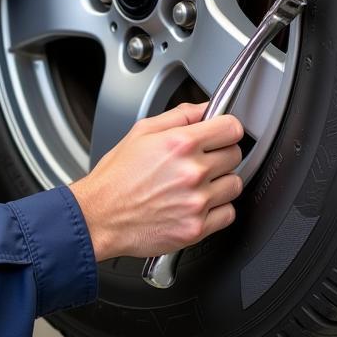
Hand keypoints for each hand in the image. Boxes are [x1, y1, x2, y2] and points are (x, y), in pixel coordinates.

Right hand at [68, 105, 243, 261]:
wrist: (100, 216)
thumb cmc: (116, 177)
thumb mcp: (141, 131)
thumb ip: (179, 115)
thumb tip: (205, 109)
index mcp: (180, 143)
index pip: (232, 128)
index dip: (227, 128)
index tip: (222, 133)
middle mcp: (192, 172)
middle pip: (236, 155)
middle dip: (220, 154)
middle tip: (200, 160)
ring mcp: (196, 202)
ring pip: (234, 184)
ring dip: (220, 182)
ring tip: (195, 184)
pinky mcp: (196, 228)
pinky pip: (228, 213)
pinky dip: (217, 210)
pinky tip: (196, 203)